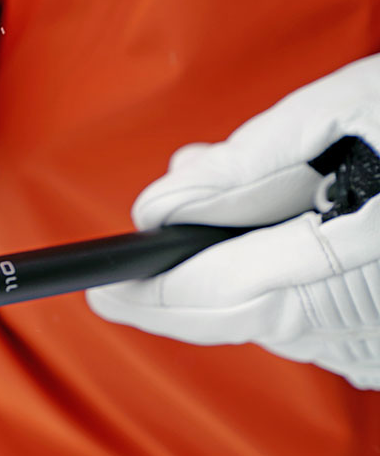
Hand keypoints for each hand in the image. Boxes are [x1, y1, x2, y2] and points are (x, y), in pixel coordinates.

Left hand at [88, 54, 379, 388]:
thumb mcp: (356, 109)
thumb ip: (254, 160)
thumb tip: (167, 200)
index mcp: (347, 259)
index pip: (211, 293)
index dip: (146, 294)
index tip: (102, 290)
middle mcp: (360, 322)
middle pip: (233, 315)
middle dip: (183, 279)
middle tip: (157, 237)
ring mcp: (377, 346)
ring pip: (271, 319)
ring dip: (239, 270)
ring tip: (238, 208)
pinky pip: (316, 323)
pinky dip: (289, 283)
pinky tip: (298, 237)